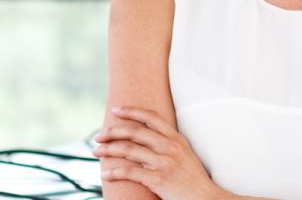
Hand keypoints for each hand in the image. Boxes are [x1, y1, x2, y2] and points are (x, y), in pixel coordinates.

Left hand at [93, 106, 223, 199]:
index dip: (132, 112)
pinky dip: (114, 173)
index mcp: (176, 138)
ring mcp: (164, 162)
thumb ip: (167, 145)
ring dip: (108, 150)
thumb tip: (143, 140)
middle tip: (100, 135)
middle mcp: (170, 147)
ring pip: (128, 150)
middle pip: (135, 131)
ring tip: (96, 152)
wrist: (204, 197)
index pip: (151, 117)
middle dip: (113, 131)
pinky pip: (129, 172)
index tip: (117, 110)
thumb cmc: (192, 178)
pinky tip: (105, 174)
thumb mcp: (184, 154)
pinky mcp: (158, 179)